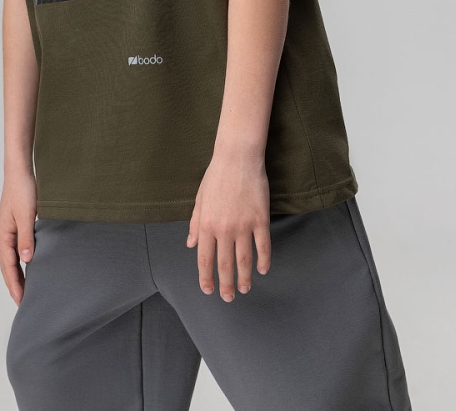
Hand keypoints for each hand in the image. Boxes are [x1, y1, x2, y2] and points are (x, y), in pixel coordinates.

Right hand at [0, 168, 37, 305]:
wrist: (20, 170)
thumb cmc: (22, 190)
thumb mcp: (26, 215)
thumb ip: (26, 238)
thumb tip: (26, 261)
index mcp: (3, 235)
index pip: (8, 267)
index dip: (15, 285)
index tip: (21, 301)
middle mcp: (4, 235)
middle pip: (7, 266)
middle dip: (14, 284)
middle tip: (23, 303)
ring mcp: (9, 230)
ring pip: (12, 258)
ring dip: (18, 274)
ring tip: (26, 290)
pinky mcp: (16, 224)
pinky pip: (17, 249)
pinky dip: (22, 261)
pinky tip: (30, 265)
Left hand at [186, 152, 270, 300]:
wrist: (237, 157)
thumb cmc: (216, 176)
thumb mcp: (200, 199)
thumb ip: (196, 224)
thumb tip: (191, 245)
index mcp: (207, 224)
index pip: (205, 259)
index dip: (206, 277)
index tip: (208, 290)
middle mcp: (224, 229)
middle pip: (225, 264)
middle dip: (226, 284)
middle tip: (228, 298)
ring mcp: (244, 225)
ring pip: (245, 260)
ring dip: (245, 277)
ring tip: (245, 289)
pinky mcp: (260, 219)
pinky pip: (263, 246)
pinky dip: (263, 260)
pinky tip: (262, 270)